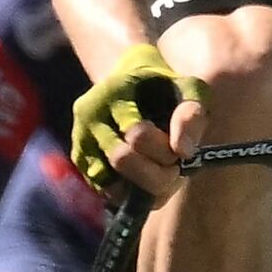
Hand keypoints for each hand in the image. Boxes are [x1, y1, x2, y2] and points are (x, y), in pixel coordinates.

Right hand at [68, 41, 187, 200]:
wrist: (130, 78)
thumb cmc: (165, 87)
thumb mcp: (187, 89)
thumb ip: (190, 115)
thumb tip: (182, 152)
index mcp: (114, 92)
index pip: (138, 136)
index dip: (166, 151)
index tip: (183, 151)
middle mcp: (89, 115)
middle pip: (121, 160)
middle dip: (156, 172)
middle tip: (173, 167)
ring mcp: (81, 139)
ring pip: (112, 185)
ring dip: (145, 188)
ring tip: (160, 172)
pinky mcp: (81, 161)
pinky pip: (108, 193)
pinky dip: (131, 193)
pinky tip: (146, 177)